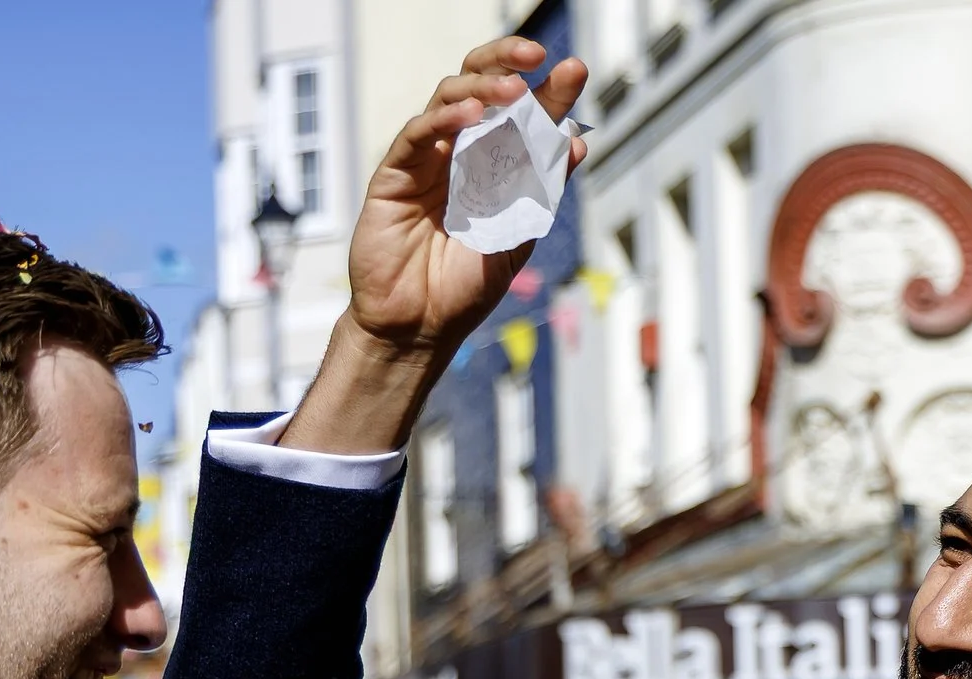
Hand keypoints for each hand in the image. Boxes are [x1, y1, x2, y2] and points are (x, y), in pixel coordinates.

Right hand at [281, 38, 586, 453]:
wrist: (421, 329)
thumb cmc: (465, 287)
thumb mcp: (517, 235)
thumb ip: (541, 189)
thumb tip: (577, 143)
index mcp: (493, 164)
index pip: (519, 113)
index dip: (545, 89)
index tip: (574, 70)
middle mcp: (459, 153)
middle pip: (479, 84)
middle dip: (507, 62)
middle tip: (537, 56)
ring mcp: (426, 160)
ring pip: (449, 97)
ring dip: (482, 86)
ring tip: (512, 91)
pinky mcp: (394, 175)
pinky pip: (417, 134)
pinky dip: (443, 119)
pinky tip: (470, 115)